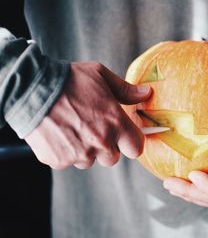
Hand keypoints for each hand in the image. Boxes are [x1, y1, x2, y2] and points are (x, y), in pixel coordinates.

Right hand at [25, 62, 151, 169]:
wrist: (31, 88)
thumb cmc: (69, 80)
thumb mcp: (101, 76)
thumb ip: (126, 90)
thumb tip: (146, 93)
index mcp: (115, 123)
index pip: (136, 149)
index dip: (131, 142)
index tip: (125, 136)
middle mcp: (100, 142)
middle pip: (113, 158)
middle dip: (107, 146)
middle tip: (94, 128)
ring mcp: (79, 154)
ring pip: (90, 161)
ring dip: (86, 150)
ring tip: (74, 128)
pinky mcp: (59, 160)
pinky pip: (68, 161)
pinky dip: (66, 151)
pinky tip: (60, 133)